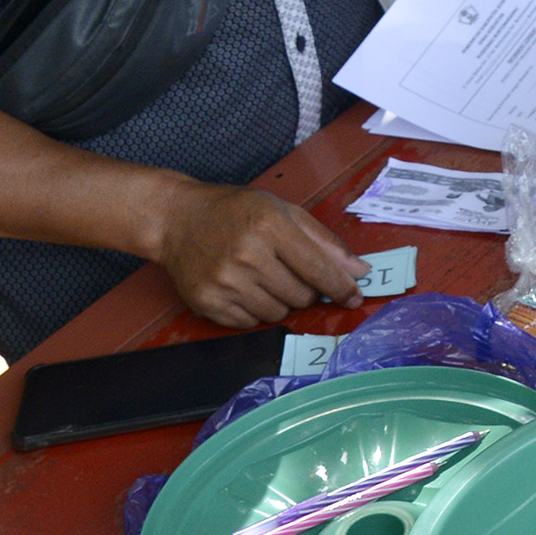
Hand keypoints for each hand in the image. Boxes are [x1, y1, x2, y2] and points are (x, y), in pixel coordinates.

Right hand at [152, 182, 362, 327]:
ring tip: (264, 277)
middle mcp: (246, 256)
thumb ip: (323, 242)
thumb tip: (359, 271)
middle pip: (301, 296)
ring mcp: (224, 282)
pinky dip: (255, 310)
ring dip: (281, 301)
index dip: (342, 287)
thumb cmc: (235, 211)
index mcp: (269, 227)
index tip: (354, 296)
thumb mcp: (282, 211)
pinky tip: (244, 287)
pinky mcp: (207, 303)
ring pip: (278, 313)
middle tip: (291, 272)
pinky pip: (250, 323)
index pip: (318, 269)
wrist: (177, 219)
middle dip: (307, 290)